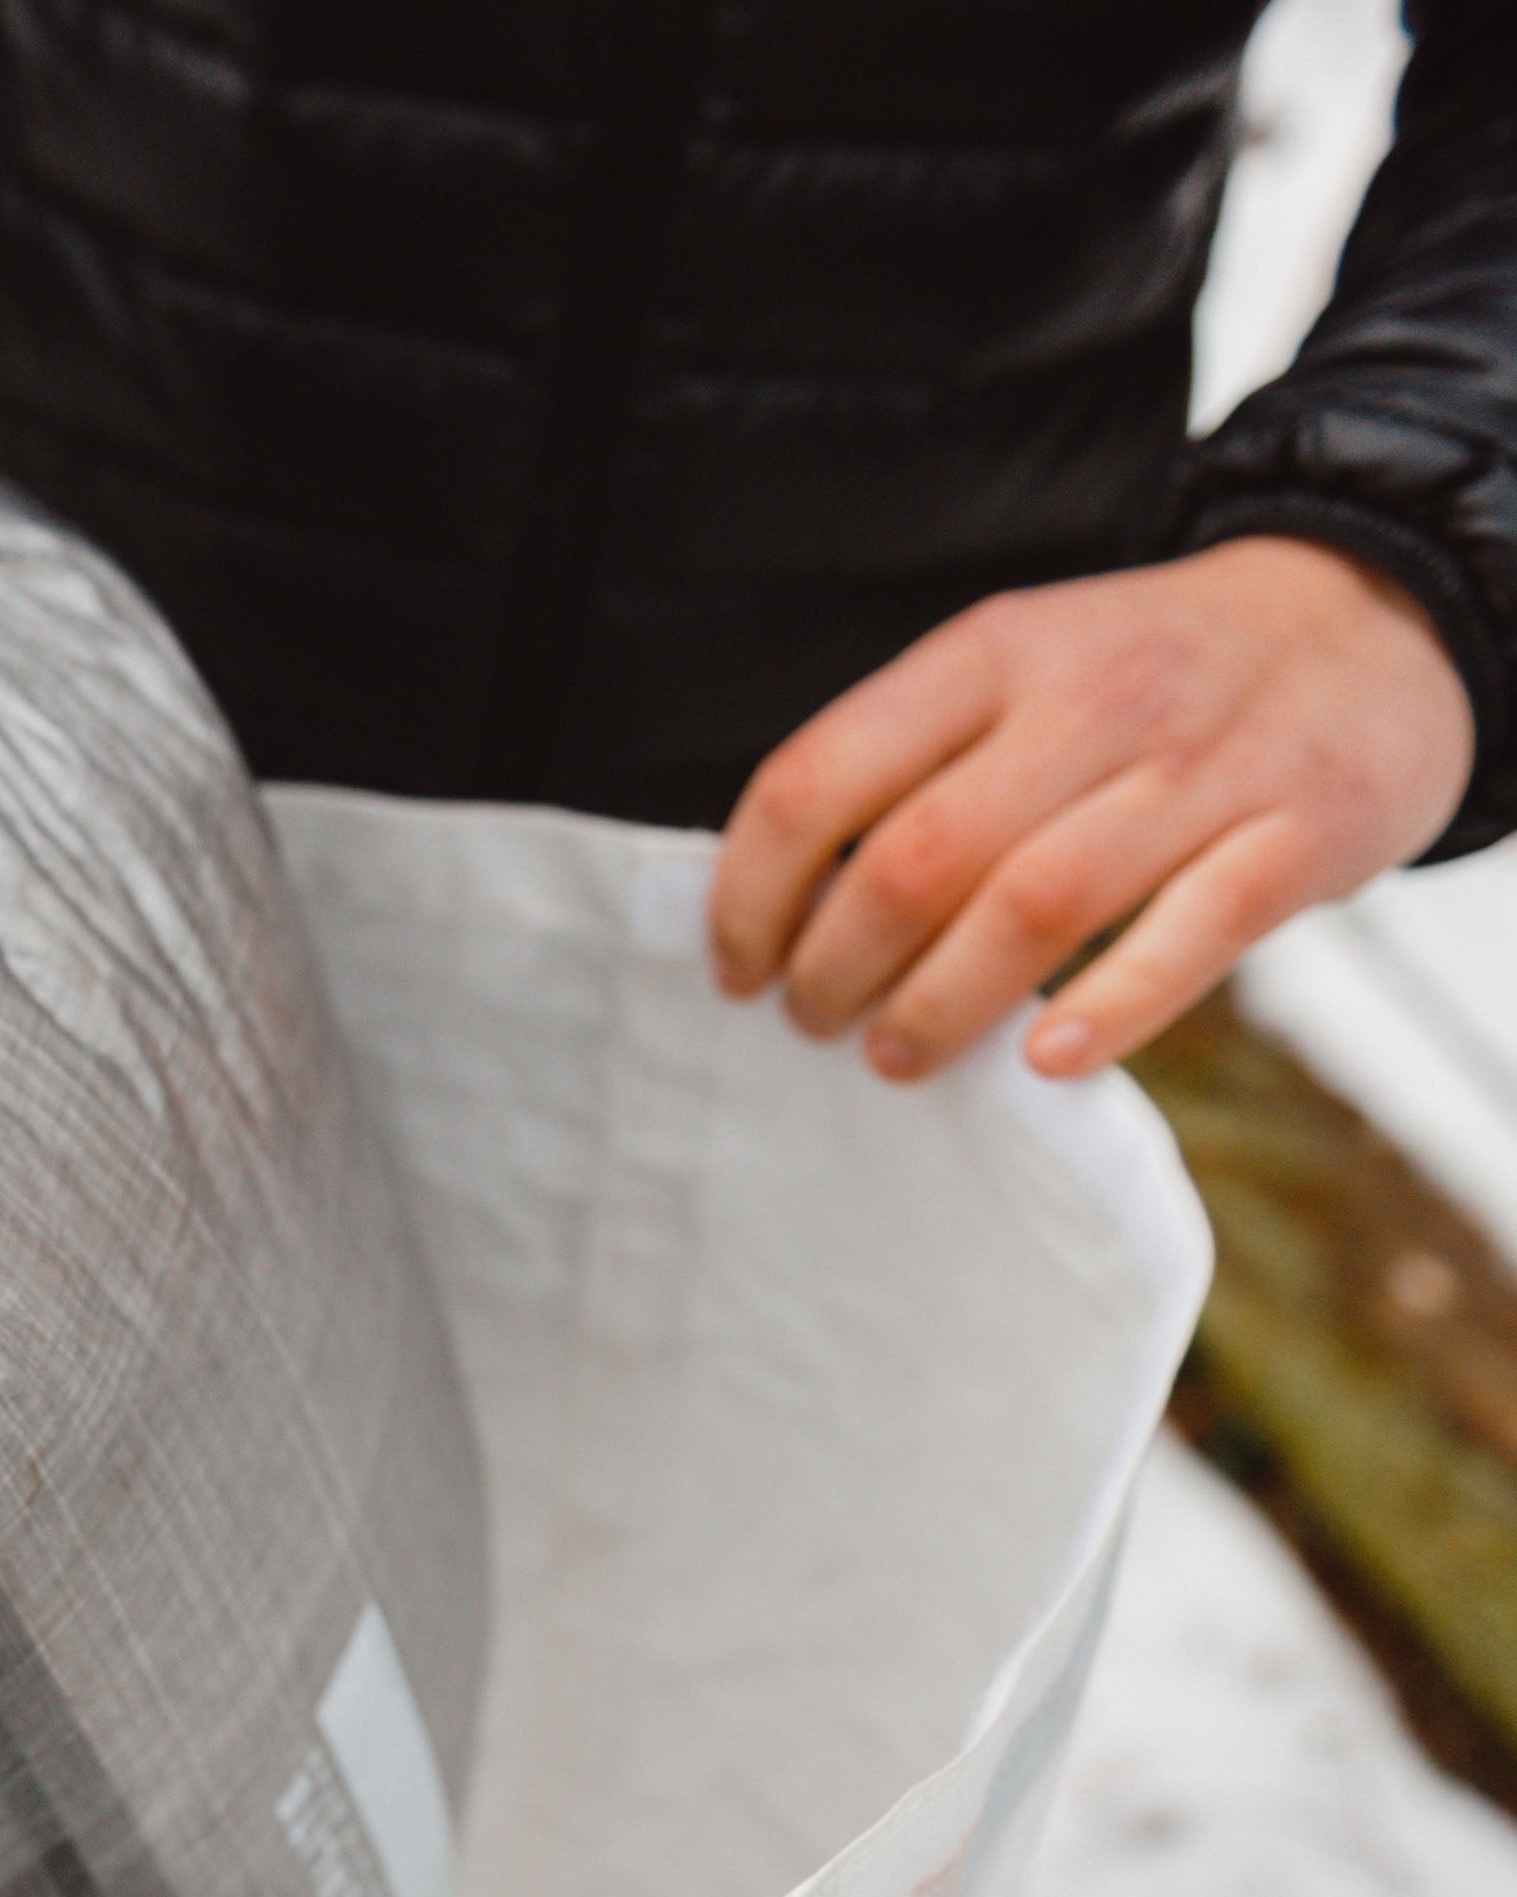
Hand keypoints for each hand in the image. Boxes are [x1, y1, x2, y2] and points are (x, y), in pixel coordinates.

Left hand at [706, 537, 1475, 1081]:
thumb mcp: (1022, 669)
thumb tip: (781, 909)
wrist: (1374, 616)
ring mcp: (1200, 766)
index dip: (752, 893)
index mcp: (993, 654)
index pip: (819, 778)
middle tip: (815, 1023)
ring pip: (1034, 905)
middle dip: (836, 965)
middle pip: (916, 858)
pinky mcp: (1300, 833)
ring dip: (941, 1004)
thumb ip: (915, 764)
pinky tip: (1044, 1063)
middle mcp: (1091, 699)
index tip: (738, 969)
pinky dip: (1108, 1010)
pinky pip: (1190, 933)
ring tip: (894, 1055)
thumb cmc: (1149, 681)